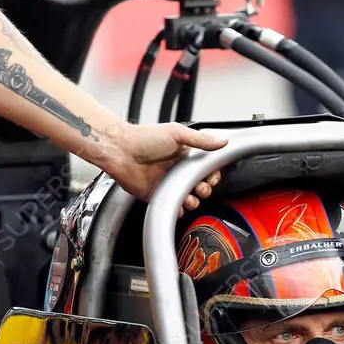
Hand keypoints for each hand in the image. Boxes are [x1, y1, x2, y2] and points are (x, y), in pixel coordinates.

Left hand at [105, 122, 227, 214]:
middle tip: (200, 187)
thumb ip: (201, 140)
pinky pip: (174, 208)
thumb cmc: (144, 139)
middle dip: (205, 189)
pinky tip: (178, 204)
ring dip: (193, 200)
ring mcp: (168, 183)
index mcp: (185, 155)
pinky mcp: (158, 195)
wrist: (121, 151)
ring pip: (190, 199)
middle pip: (201, 185)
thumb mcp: (177, 134)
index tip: (211, 176)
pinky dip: (179, 210)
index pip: (206, 168)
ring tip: (189, 196)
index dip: (212, 175)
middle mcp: (177, 170)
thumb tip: (222, 140)